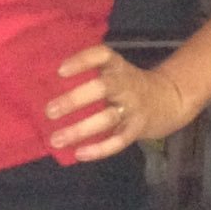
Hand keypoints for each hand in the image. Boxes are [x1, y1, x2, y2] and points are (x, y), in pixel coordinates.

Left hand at [46, 46, 189, 160]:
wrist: (167, 100)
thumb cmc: (125, 84)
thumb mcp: (113, 70)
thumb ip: (88, 72)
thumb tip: (43, 80)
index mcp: (117, 66)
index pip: (101, 55)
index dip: (82, 61)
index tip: (60, 71)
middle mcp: (125, 84)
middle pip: (102, 88)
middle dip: (75, 100)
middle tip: (49, 111)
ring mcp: (132, 107)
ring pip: (107, 119)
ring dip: (80, 130)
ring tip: (55, 139)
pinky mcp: (136, 129)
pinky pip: (118, 141)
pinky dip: (99, 149)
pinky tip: (79, 153)